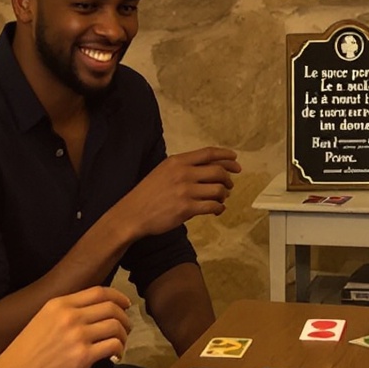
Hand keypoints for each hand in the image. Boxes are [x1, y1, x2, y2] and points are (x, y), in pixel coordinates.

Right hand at [0, 286, 132, 367]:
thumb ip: (64, 314)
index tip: (125, 305)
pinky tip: (115, 356)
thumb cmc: (24, 353)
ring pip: (115, 326)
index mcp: (59, 304)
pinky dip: (119, 350)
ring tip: (120, 344)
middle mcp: (70, 315)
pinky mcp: (83, 356)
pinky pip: (113, 346)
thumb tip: (90, 315)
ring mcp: (77, 335)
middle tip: (125, 328)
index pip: (98, 291)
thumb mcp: (41, 320)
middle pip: (111, 307)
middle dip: (124, 317)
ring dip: (123, 335)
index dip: (118, 296)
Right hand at [122, 147, 240, 237]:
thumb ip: (183, 168)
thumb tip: (209, 169)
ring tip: (221, 199)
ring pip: (219, 189)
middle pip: (218, 171)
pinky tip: (217, 210)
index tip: (236, 160)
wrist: (132, 214)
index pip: (208, 153)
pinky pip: (213, 206)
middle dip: (229, 178)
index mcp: (177, 161)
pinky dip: (219, 208)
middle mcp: (183, 173)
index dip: (225, 156)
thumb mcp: (163, 171)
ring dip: (224, 195)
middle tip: (230, 184)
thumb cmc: (147, 194)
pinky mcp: (187, 208)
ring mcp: (185, 191)